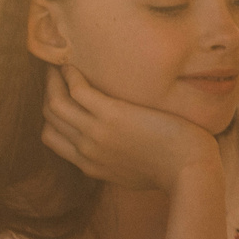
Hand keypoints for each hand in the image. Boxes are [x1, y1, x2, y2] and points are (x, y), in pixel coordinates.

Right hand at [41, 65, 218, 191]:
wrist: (189, 170)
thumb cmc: (173, 169)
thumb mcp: (133, 173)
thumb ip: (116, 161)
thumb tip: (120, 147)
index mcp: (90, 165)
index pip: (52, 137)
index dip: (51, 116)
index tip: (59, 98)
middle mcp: (86, 150)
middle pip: (51, 118)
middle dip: (49, 93)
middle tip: (54, 75)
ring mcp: (96, 132)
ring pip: (56, 103)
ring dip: (53, 81)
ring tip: (58, 65)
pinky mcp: (112, 115)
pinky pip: (78, 91)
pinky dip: (70, 76)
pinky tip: (74, 65)